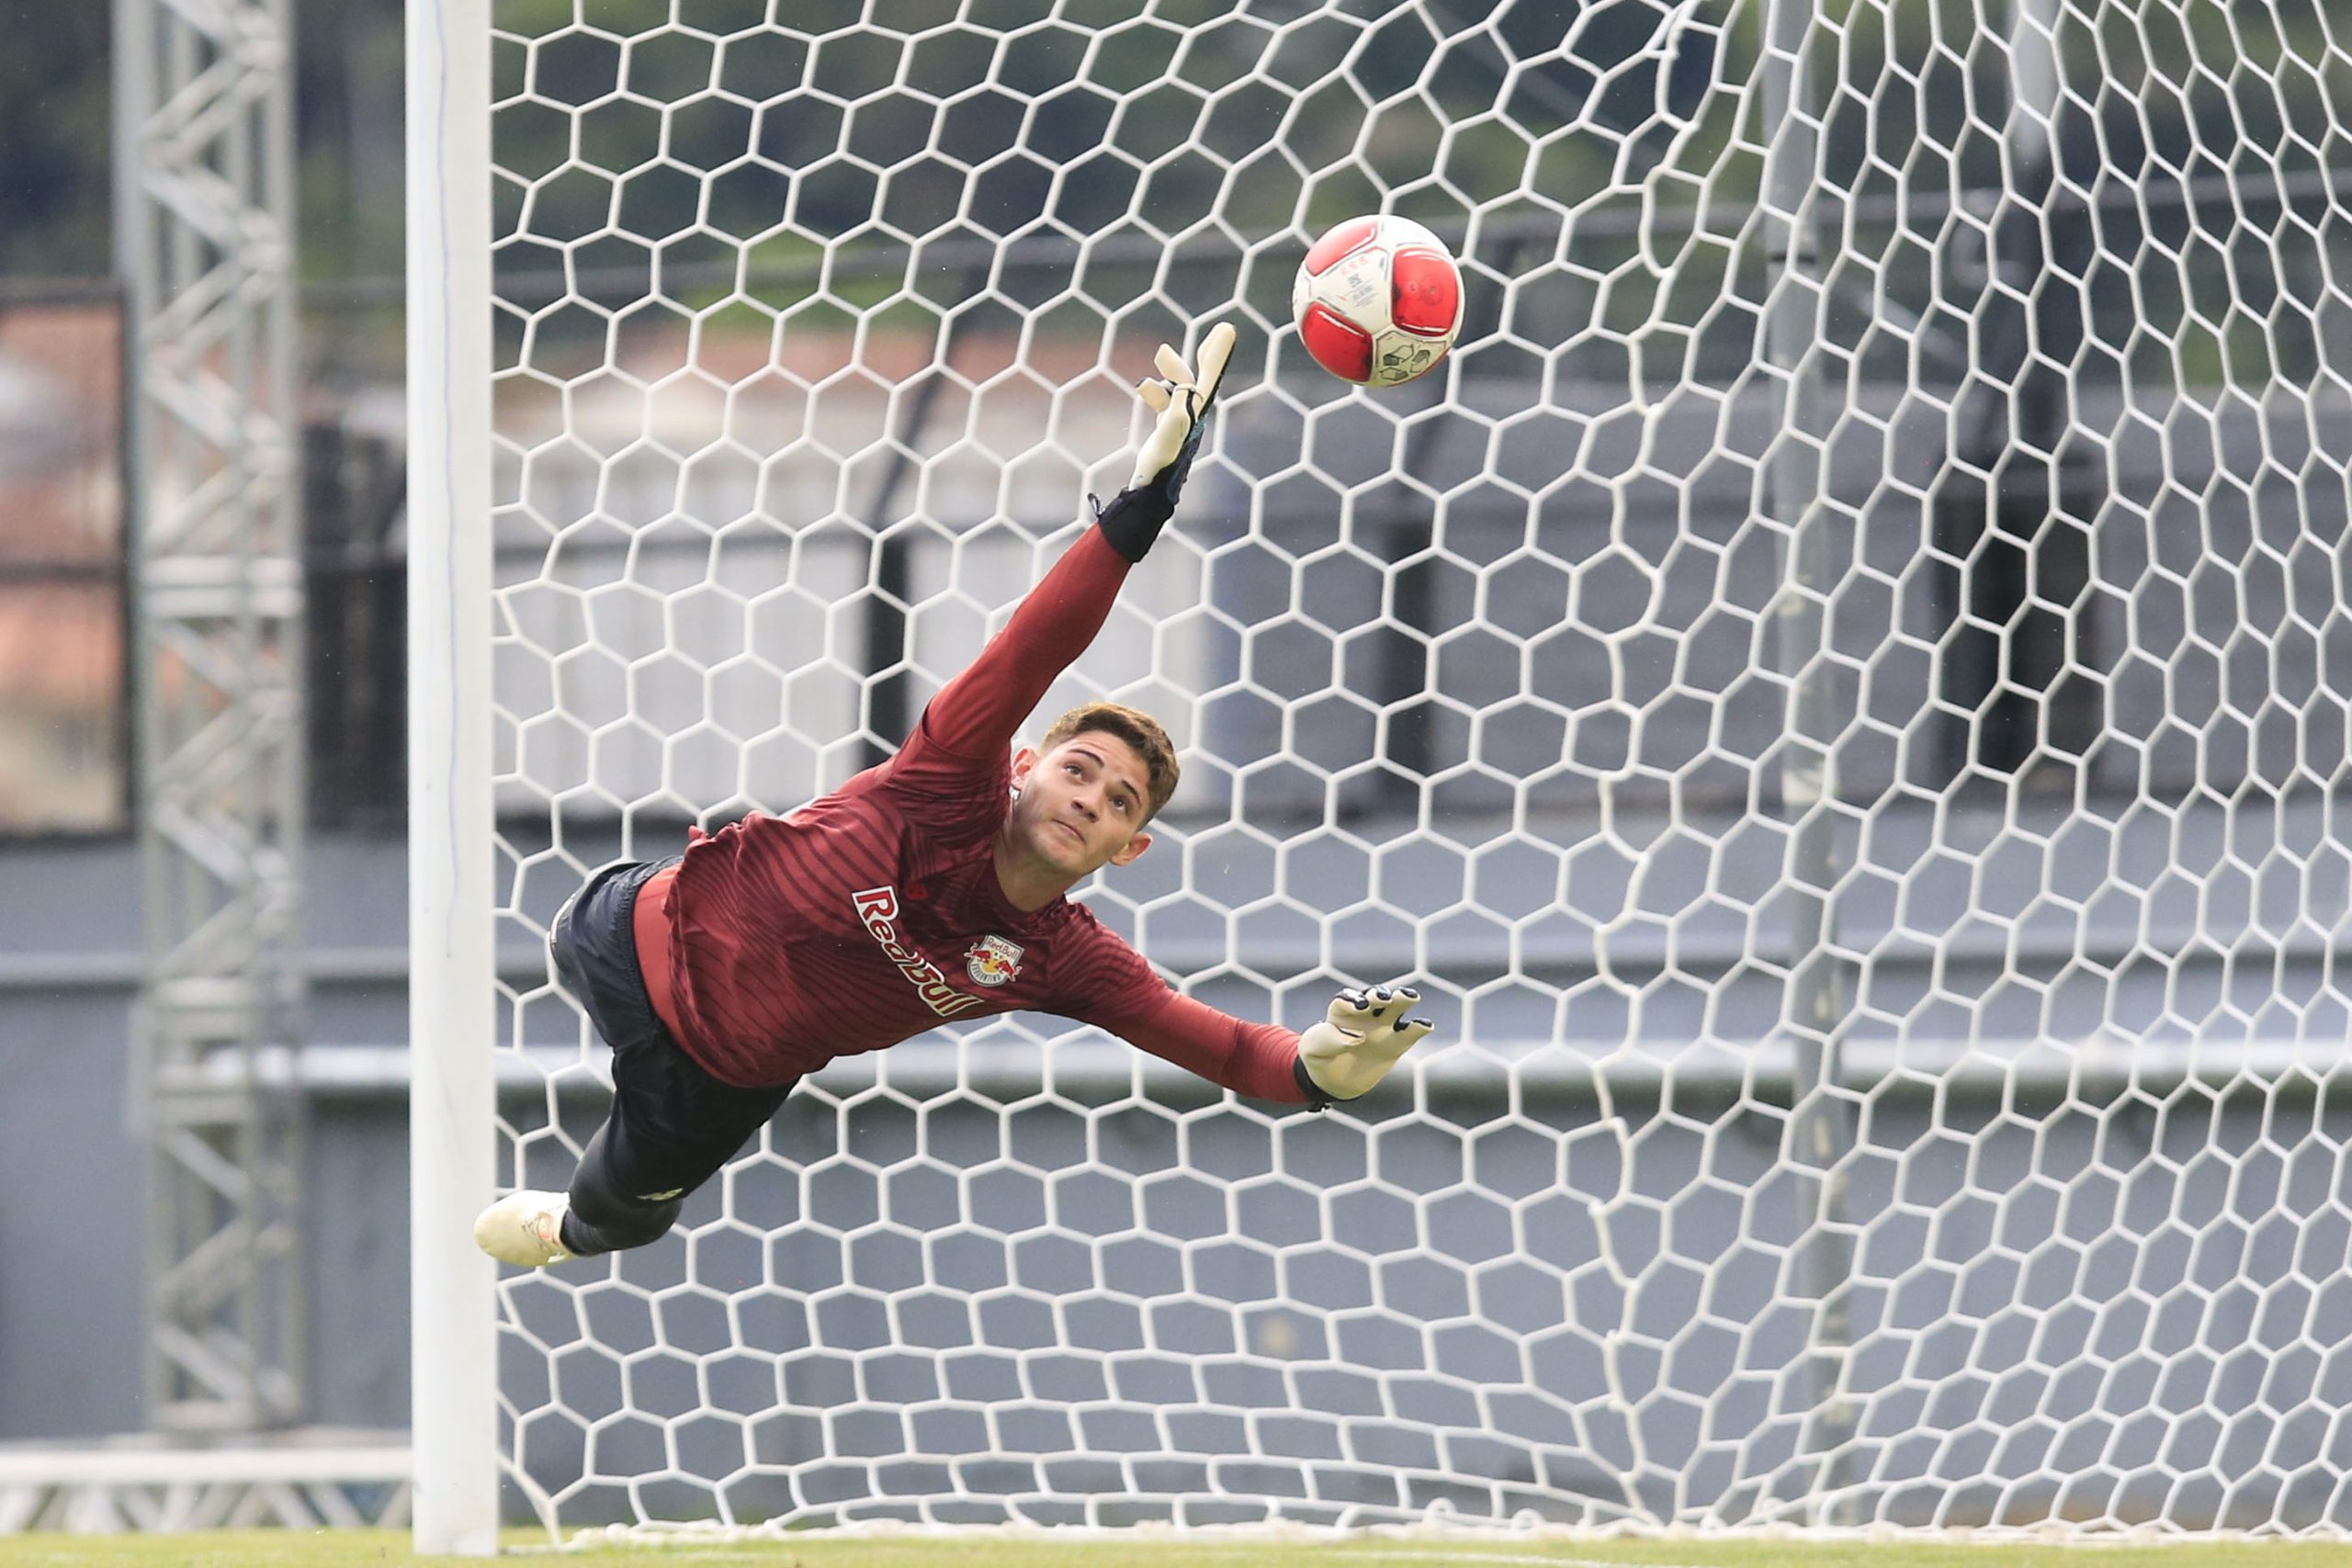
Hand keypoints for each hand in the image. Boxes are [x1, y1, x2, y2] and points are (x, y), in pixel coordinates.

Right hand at [1128, 322, 1235, 500]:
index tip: (1227, 329)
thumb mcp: (1168, 437)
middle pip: (1204, 379)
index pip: (1210, 377)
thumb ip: (1177, 411)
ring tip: (1161, 353)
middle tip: (1223, 331)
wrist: (1152, 493)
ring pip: (1181, 389)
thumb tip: (1185, 386)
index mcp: (1195, 413)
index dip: (1217, 353)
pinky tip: (1144, 387)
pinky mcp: (1168, 430)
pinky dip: (1157, 392)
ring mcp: (1181, 422)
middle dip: (1210, 355)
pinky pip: (1166, 403)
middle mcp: (1192, 415)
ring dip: (1174, 370)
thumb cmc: (1161, 467)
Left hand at [1296, 984, 1433, 1103]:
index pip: (1347, 999)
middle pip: (1374, 996)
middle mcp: (1365, 1014)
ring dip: (1404, 999)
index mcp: (1341, 1011)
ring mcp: (1382, 1026)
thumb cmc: (1320, 1057)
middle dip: (1379, 994)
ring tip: (1411, 997)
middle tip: (1383, 998)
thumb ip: (1328, 1041)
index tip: (1360, 1007)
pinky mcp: (1396, 1043)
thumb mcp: (1314, 1050)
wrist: (1333, 1079)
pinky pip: (1411, 1032)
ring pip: (1396, 1007)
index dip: (1353, 1000)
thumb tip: (1356, 1038)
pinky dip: (1420, 1027)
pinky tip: (1426, 1025)